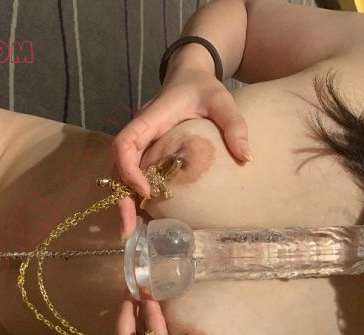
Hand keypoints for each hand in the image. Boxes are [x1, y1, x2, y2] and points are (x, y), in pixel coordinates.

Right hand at [112, 68, 252, 239]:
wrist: (189, 73)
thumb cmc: (203, 86)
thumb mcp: (221, 99)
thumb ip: (233, 124)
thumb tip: (246, 157)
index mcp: (150, 118)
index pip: (125, 143)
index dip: (129, 169)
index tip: (146, 190)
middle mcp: (139, 132)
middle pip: (116, 166)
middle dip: (120, 197)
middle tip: (128, 229)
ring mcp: (140, 143)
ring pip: (119, 173)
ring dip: (122, 200)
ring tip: (130, 231)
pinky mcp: (145, 151)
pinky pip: (132, 174)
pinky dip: (132, 195)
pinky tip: (140, 216)